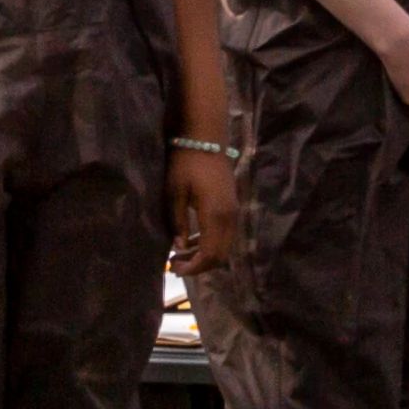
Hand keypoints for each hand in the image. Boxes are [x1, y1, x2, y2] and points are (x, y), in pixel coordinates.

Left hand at [168, 145, 240, 275]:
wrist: (206, 139)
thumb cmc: (186, 163)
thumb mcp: (175, 194)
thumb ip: (179, 223)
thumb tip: (179, 247)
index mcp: (215, 215)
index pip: (210, 254)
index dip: (194, 268)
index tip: (174, 270)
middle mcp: (230, 217)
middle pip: (221, 255)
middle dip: (200, 266)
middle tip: (176, 265)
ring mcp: (234, 211)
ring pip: (225, 246)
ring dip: (205, 255)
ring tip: (181, 254)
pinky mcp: (233, 206)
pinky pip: (226, 235)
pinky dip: (211, 243)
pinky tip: (192, 239)